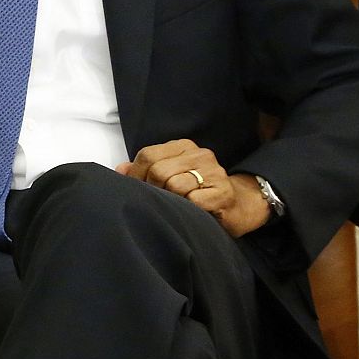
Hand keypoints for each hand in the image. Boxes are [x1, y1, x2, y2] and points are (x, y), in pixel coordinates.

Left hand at [115, 138, 270, 237]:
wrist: (238, 205)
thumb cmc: (197, 191)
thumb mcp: (171, 175)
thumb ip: (144, 170)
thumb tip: (120, 170)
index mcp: (183, 147)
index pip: (147, 155)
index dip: (137, 175)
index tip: (140, 189)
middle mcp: (200, 155)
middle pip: (158, 170)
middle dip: (153, 189)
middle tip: (161, 200)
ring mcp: (214, 172)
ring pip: (174, 185)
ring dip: (172, 200)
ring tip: (179, 205)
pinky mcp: (223, 193)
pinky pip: (193, 201)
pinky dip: (188, 209)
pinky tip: (194, 210)